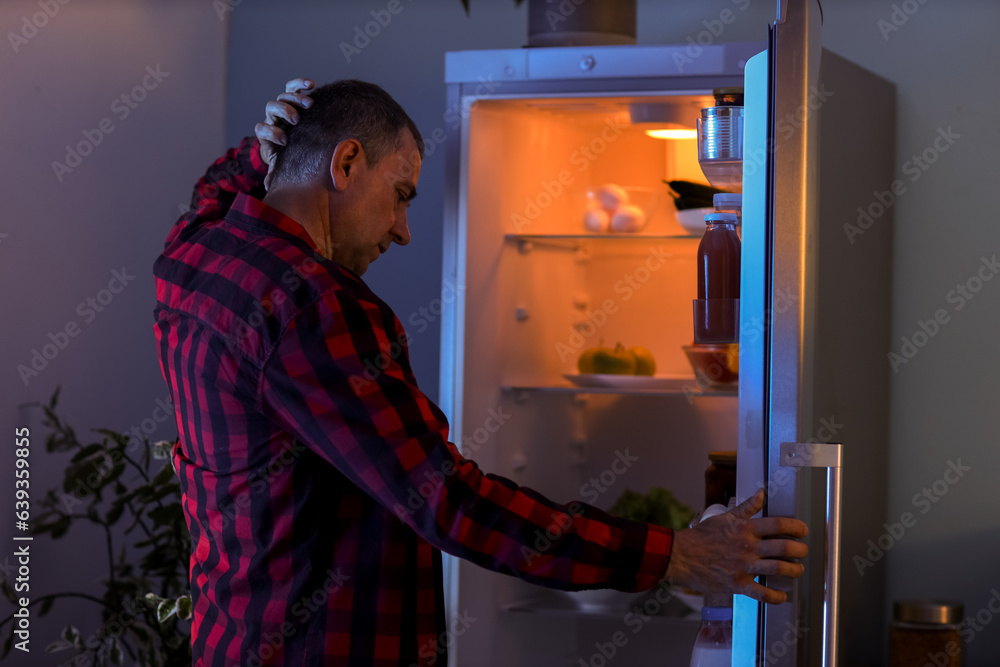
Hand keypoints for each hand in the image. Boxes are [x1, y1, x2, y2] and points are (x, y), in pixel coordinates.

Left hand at [255, 78, 314, 190]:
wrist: (288, 143)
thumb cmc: (285, 157)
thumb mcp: (280, 166)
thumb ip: (275, 174)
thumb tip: (269, 187)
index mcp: (267, 135)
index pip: (262, 129)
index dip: (271, 132)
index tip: (284, 141)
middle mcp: (273, 118)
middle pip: (272, 107)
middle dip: (283, 112)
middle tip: (296, 120)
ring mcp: (283, 108)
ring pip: (283, 96)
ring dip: (295, 99)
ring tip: (310, 105)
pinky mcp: (293, 99)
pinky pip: (293, 87)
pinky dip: (300, 84)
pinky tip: (311, 84)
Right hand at [665, 489, 807, 603]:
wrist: (682, 555)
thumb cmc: (702, 536)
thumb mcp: (725, 517)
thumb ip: (746, 507)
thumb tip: (761, 494)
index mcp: (745, 529)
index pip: (778, 525)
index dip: (795, 527)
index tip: (802, 530)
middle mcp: (748, 547)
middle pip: (784, 547)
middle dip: (800, 550)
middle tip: (802, 551)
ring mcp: (744, 566)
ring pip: (779, 569)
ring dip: (794, 570)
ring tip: (797, 570)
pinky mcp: (737, 584)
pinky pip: (762, 593)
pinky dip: (775, 597)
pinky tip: (781, 596)